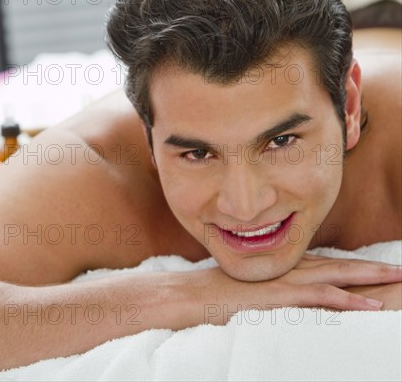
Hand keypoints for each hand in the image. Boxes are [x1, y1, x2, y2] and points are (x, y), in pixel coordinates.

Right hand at [178, 254, 401, 325]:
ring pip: (335, 275)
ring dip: (368, 277)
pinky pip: (319, 297)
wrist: (188, 296)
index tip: (372, 267)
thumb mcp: (243, 289)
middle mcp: (285, 269)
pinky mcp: (279, 295)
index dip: (349, 265)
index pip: (322, 263)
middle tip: (400, 269)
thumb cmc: (210, 296)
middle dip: (369, 266)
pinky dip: (346, 300)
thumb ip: (263, 290)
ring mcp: (283, 280)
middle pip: (336, 264)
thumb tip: (274, 297)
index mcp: (278, 267)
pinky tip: (369, 304)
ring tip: (397, 277)